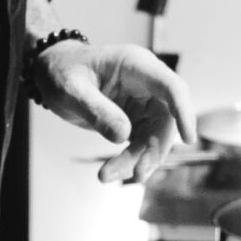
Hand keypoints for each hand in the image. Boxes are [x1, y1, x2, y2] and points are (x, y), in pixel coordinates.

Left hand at [33, 41, 194, 183]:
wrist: (51, 74)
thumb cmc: (61, 72)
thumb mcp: (71, 89)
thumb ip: (96, 110)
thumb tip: (123, 136)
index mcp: (136, 65)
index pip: (171, 87)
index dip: (183, 112)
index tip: (189, 138)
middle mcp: (146, 84)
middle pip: (165, 120)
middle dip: (153, 150)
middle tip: (137, 174)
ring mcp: (142, 102)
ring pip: (154, 137)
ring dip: (137, 160)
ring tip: (107, 175)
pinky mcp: (135, 119)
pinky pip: (141, 144)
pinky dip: (129, 160)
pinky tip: (111, 171)